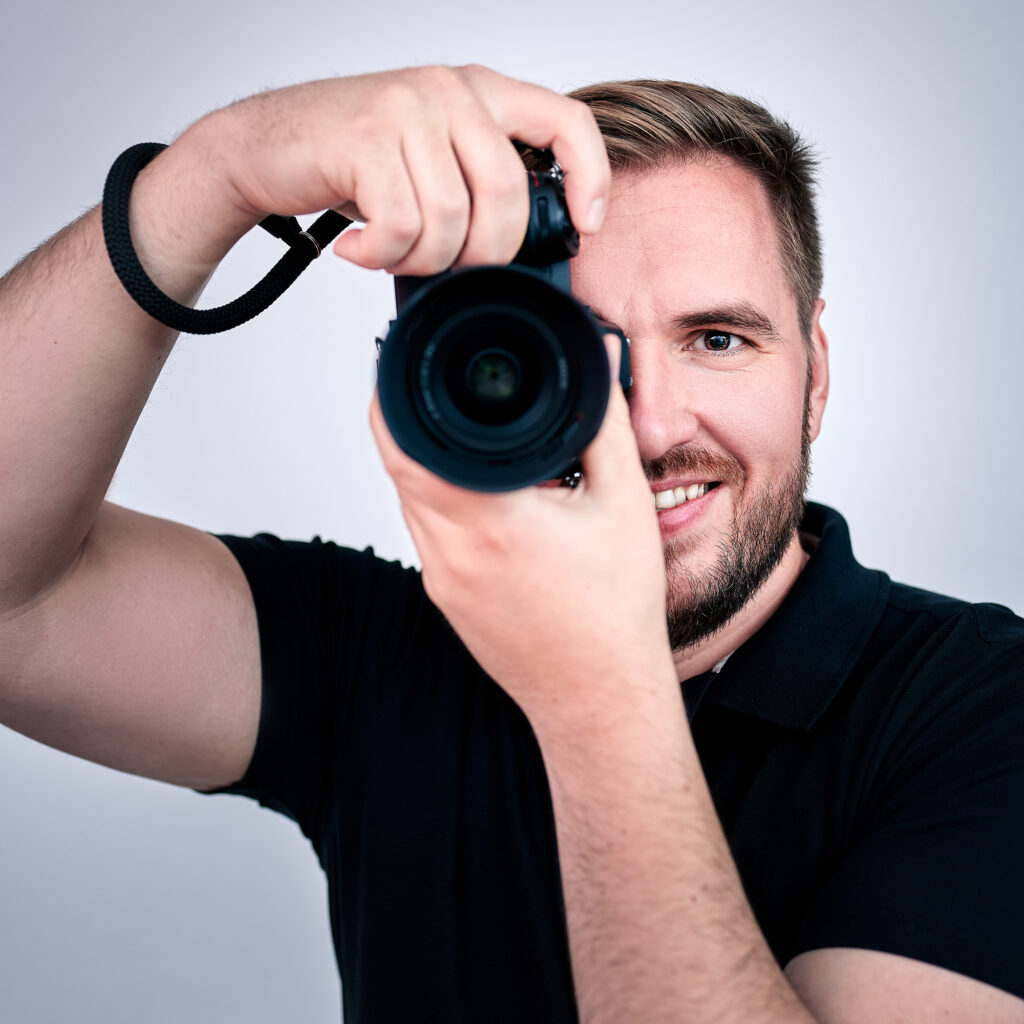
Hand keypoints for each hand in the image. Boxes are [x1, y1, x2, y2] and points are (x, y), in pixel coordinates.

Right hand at [182, 65, 610, 276]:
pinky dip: (381, 256)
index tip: (585, 225)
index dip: (589, 177)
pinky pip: (403, 227)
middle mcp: (450, 91)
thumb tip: (524, 256)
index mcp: (481, 93)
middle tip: (446, 266)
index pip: (567, 121)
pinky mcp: (367, 137)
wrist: (265, 145)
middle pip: (507, 196)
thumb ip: (479, 188)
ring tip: (390, 250)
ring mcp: (408, 108)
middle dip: (483, 255)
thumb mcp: (432, 163)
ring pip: (451, 220)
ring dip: (421, 259)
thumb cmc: (354, 163)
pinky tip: (360, 248)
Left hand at [369, 338, 676, 726]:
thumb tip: (598, 367)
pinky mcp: (445, 600)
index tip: (402, 367)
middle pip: (399, 469)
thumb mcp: (624, 506)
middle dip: (406, 422)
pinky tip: (484, 498)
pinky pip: (426, 535)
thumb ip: (603, 425)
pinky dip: (441, 503)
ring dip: (425, 465)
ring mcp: (441, 582)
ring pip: (410, 503)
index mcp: (491, 521)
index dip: (392, 397)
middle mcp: (451, 553)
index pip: (406, 443)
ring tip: (469, 444)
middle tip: (433, 392)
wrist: (601, 698)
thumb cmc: (616, 615)